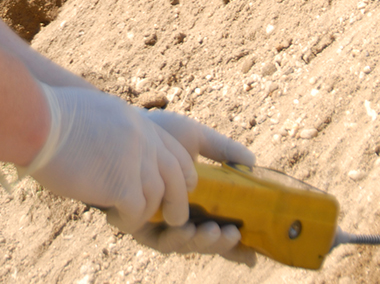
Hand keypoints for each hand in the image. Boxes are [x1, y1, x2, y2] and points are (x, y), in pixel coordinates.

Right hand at [23, 84, 197, 232]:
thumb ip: (114, 128)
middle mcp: (143, 139)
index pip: (174, 149)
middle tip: (171, 217)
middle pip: (178, 175)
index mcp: (137, 121)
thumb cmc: (52, 115)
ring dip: (145, 214)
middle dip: (178, 201)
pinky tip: (111, 218)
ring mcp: (135, 161)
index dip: (180, 172)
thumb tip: (112, 145)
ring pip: (159, 198)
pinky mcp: (122, 186)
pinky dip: (128, 222)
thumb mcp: (95, 112)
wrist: (37, 120)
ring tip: (124, 217)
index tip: (177, 187)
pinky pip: (138, 214)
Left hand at [106, 108, 254, 257]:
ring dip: (201, 243)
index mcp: (194, 202)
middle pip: (202, 243)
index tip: (254, 252)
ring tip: (215, 230)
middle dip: (219, 245)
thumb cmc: (158, 132)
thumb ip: (223, 150)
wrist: (125, 127)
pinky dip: (175, 239)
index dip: (236, 246)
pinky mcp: (138, 225)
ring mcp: (157, 223)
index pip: (218, 229)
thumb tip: (253, 163)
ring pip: (183, 246)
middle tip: (232, 234)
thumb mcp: (195, 138)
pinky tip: (187, 227)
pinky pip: (159, 242)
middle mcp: (176, 216)